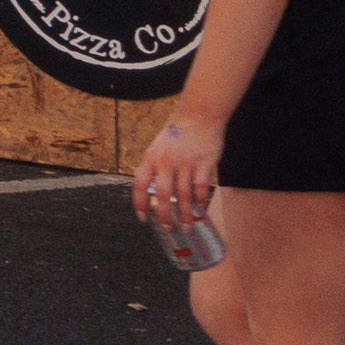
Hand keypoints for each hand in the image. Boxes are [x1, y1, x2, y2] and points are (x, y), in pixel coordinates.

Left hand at [134, 111, 221, 227]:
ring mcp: (185, 164)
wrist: (198, 115)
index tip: (143, 217)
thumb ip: (156, 167)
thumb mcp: (158, 147)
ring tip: (187, 226)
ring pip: (184, 195)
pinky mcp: (204, 163)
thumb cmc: (178, 132)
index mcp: (151, 159)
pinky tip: (201, 209)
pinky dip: (201, 201)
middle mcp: (166, 163)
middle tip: (169, 229)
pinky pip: (201, 188)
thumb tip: (154, 190)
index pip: (140, 185)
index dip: (140, 203)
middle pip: (163, 195)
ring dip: (186, 214)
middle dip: (165, 216)